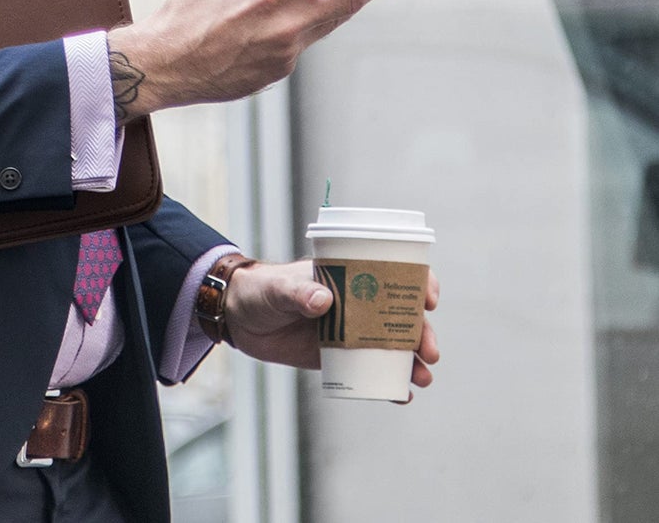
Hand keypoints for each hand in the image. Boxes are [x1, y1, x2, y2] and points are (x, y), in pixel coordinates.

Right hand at [107, 0, 406, 118]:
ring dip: (350, 2)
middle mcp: (286, 24)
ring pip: (328, 23)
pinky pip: (298, 42)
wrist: (165, 65)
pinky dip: (301, 25)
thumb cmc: (185, 10)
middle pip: (348, 0)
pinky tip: (294, 17)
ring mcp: (286, 53)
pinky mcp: (278, 73)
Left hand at [223, 259, 440, 399]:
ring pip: (393, 345)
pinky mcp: (338, 357)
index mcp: (348, 275)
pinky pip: (372, 370)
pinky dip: (390, 384)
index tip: (428, 298)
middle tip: (429, 351)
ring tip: (422, 377)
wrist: (238, 317)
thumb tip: (323, 301)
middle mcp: (356, 302)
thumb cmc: (260, 290)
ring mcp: (350, 331)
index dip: (418, 281)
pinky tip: (403, 396)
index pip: (392, 271)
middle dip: (422, 332)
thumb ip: (298, 293)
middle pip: (401, 314)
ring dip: (414, 360)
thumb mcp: (278, 288)